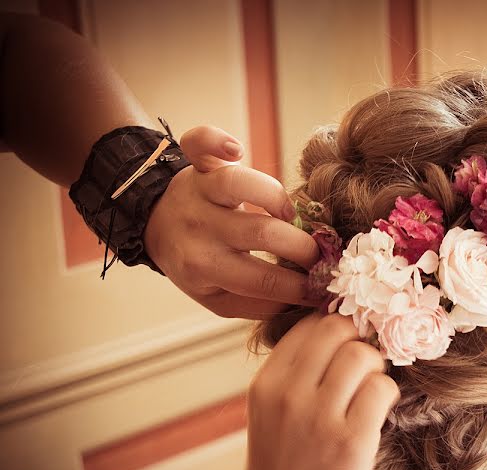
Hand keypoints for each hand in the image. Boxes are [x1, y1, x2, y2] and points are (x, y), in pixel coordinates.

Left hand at [144, 126, 319, 318]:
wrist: (156, 226)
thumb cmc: (197, 264)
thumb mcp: (218, 298)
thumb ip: (258, 304)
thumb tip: (301, 302)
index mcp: (203, 268)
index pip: (262, 281)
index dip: (299, 287)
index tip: (322, 289)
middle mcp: (198, 229)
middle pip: (261, 233)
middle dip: (302, 248)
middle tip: (319, 256)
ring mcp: (197, 193)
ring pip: (239, 184)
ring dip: (277, 199)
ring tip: (290, 216)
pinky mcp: (198, 164)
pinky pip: (200, 142)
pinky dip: (216, 140)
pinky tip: (237, 150)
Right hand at [236, 313, 399, 469]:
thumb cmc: (282, 463)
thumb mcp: (271, 409)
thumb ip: (298, 371)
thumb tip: (343, 329)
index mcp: (267, 382)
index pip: (309, 324)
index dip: (336, 329)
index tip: (346, 345)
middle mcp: (288, 394)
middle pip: (338, 329)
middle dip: (358, 341)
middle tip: (362, 367)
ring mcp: (319, 418)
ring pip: (363, 355)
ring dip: (376, 368)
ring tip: (369, 391)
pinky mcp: (350, 442)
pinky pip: (382, 389)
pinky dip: (388, 394)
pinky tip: (377, 412)